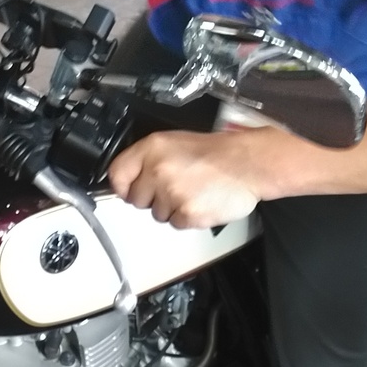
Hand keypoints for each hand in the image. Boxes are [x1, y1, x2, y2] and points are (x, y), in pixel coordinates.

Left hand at [108, 130, 262, 228]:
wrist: (250, 164)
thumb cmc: (218, 154)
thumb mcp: (176, 143)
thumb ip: (148, 160)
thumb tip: (127, 181)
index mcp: (153, 148)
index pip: (117, 174)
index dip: (123, 185)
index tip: (131, 189)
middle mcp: (158, 170)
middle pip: (136, 200)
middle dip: (153, 198)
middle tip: (176, 186)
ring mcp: (172, 194)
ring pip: (157, 214)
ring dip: (172, 208)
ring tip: (193, 190)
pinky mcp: (186, 214)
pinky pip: (176, 223)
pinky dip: (187, 217)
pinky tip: (201, 200)